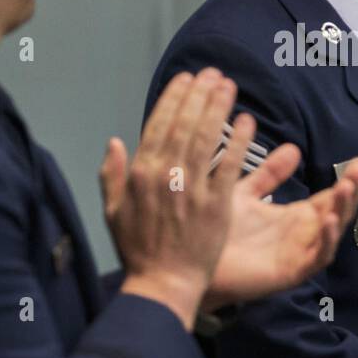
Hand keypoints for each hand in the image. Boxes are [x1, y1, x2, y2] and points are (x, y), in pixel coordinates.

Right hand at [100, 69, 243, 329]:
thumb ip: (110, 174)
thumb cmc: (138, 250)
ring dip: (218, 107)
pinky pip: (229, 164)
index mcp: (139, 173)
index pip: (157, 124)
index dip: (173, 98)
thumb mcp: (112, 212)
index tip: (186, 79)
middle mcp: (164, 174)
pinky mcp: (216, 203)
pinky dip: (238, 140)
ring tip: (228, 85)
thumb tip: (114, 140)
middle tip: (212, 73)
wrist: (163, 284)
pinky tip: (246, 120)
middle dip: (199, 93)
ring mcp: (191, 188)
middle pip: (184, 123)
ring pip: (205, 137)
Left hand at [202, 152, 357, 311]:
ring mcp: (301, 254)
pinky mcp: (292, 272)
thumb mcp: (247, 194)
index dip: (346, 180)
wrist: (198, 264)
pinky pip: (318, 258)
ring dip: (342, 210)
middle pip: (338, 211)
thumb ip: (269, 174)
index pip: (330, 197)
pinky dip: (327, 241)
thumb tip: (293, 148)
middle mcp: (304, 235)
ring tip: (346, 187)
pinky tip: (329, 221)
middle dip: (350, 190)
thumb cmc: (222, 232)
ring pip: (333, 233)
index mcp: (297, 217)